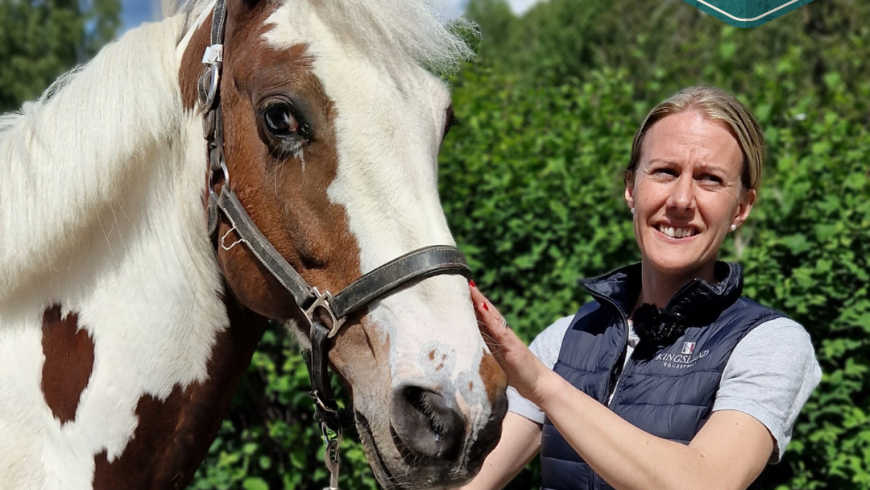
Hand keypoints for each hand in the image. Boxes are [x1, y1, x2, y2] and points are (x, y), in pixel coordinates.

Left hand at [469, 282, 551, 403]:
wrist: (538, 385)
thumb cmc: (517, 374)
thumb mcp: (495, 362)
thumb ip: (484, 353)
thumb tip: (466, 348)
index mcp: (496, 338)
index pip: (481, 317)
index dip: (470, 304)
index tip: (458, 290)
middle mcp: (502, 334)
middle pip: (485, 311)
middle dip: (473, 297)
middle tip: (460, 280)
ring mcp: (507, 338)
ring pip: (491, 316)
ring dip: (480, 301)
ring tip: (470, 287)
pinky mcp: (512, 347)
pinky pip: (498, 330)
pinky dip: (489, 317)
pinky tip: (482, 307)